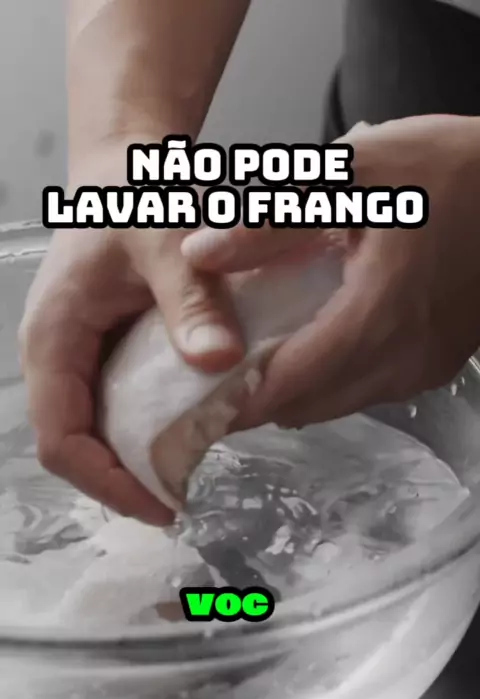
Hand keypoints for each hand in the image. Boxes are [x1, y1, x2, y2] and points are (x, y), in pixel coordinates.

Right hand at [19, 142, 243, 525]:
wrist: (126, 168)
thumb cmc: (133, 194)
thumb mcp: (166, 241)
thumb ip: (191, 300)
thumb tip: (218, 360)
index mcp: (54, 338)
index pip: (61, 439)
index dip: (106, 481)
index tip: (159, 505)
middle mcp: (56, 355)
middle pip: (74, 445)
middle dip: (121, 480)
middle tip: (177, 500)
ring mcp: (76, 356)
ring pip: (92, 430)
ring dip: (132, 461)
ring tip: (182, 479)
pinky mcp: (99, 352)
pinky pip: (111, 406)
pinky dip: (142, 430)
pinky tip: (181, 435)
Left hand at [182, 115, 479, 429]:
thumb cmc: (449, 171)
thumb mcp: (354, 172)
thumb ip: (272, 217)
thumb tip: (199, 254)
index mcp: (376, 316)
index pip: (288, 384)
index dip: (234, 399)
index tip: (192, 400)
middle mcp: (402, 360)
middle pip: (307, 406)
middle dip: (255, 399)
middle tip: (213, 375)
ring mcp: (423, 370)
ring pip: (336, 405)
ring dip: (292, 391)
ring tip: (252, 359)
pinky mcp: (435, 367)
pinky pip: (367, 391)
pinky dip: (329, 381)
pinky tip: (310, 345)